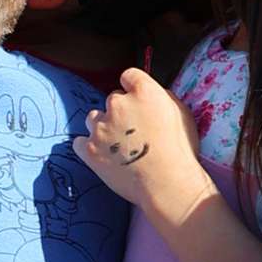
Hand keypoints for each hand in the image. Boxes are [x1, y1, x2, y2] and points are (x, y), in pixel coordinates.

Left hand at [74, 68, 205, 216]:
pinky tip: (103, 155)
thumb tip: (149, 96)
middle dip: (121, 113)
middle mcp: (118, 104)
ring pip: (94, 118)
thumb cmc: (180, 153)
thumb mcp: (182, 114)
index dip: (133, 88)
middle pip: (112, 100)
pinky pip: (80, 142)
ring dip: (103, 128)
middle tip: (134, 132)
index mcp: (143, 91)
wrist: (168, 185)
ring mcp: (101, 127)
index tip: (136, 100)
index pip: (129, 76)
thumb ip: (161, 98)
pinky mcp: (90, 149)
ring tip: (119, 146)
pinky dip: (89, 147)